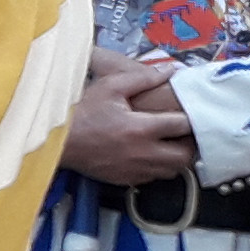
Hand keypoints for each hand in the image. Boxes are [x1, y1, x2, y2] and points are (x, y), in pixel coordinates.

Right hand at [59, 49, 196, 185]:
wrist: (57, 141)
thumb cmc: (82, 112)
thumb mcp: (111, 86)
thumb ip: (143, 78)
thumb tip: (169, 71)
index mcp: (141, 128)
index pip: (182, 126)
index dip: (192, 118)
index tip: (192, 113)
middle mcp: (142, 153)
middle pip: (184, 156)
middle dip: (190, 144)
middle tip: (185, 133)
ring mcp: (135, 169)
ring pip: (172, 171)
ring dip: (176, 158)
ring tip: (171, 144)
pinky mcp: (125, 179)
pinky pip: (153, 178)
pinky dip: (158, 168)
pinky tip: (150, 154)